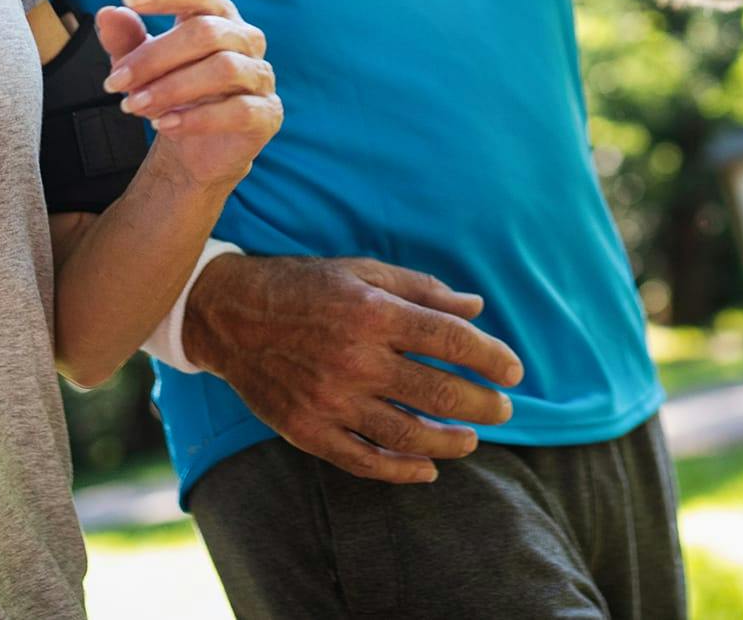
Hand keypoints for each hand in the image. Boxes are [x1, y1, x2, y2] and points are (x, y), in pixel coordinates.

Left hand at [98, 0, 280, 189]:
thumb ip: (126, 40)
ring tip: (133, 106)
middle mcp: (244, 37)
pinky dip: (196, 118)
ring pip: (224, 68)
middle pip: (206, 31)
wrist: (197, 149)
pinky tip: (164, 125)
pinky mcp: (267, 113)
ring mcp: (260, 74)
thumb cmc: (172, 94)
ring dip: (171, 88)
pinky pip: (238, 110)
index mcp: (215, 15)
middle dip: (154, 57)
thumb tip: (108, 14)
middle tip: (115, 81)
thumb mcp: (141, 67)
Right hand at [182, 254, 525, 483]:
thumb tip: (477, 309)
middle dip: (482, 404)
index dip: (491, 357)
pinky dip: (403, 471)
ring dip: (451, 441)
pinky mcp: (309, 431)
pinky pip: (365, 462)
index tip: (513, 371)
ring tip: (471, 438)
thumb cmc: (304, 287)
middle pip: (438, 393)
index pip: (451, 340)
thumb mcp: (363, 272)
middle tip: (502, 409)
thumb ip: (422, 290)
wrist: (229, 315)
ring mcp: (330, 400)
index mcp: (372, 313)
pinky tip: (428, 469)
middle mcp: (354, 359)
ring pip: (408, 435)